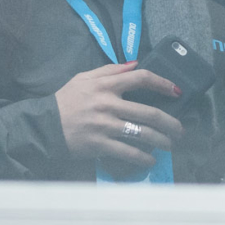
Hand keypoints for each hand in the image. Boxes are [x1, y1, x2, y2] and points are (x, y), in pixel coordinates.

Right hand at [54, 62, 184, 167]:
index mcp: (106, 85)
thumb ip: (110, 70)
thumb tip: (135, 64)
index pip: (141, 78)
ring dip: (162, 141)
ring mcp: (105, 126)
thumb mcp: (84, 78)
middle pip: (150, 113)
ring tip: (170, 145)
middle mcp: (108, 104)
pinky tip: (150, 160)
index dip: (163, 84)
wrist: (44, 125)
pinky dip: (143, 158)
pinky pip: (128, 152)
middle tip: (180, 130)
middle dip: (171, 123)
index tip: (177, 91)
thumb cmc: (65, 100)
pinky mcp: (100, 145)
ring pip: (143, 134)